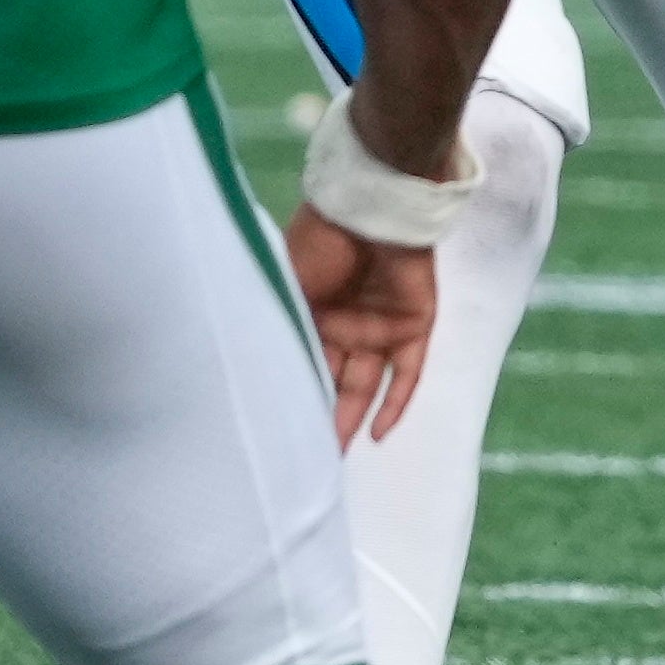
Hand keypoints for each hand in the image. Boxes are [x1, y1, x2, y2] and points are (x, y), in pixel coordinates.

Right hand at [284, 205, 438, 447]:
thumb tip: (250, 371)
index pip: (304, 363)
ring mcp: (381, 326)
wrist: (373, 207)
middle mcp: (345, 324)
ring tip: (336, 454)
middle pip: (334, 379)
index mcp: (312, 311)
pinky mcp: (414, 326)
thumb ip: (280, 323)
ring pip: (366, 383)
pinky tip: (378, 434)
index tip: (277, 431)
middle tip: (307, 457)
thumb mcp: (287, 286)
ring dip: (353, 417)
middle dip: (322, 416)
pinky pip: (407, 373)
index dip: (294, 394)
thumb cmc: (321, 242)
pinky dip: (394, 403)